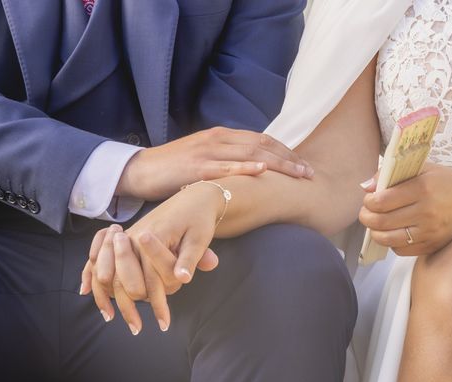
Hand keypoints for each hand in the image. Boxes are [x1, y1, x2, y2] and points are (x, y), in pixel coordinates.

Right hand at [81, 182, 223, 333]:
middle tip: (136, 329)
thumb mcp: (200, 238)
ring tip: (110, 318)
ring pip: (106, 269)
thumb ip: (191, 259)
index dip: (159, 303)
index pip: (152, 277)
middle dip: (128, 305)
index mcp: (153, 236)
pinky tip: (85, 291)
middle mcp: (133, 236)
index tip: (164, 324)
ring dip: (105, 295)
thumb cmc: (198, 220)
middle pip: (124, 278)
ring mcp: (125, 237)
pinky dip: (90, 273)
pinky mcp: (123, 238)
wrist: (192, 199)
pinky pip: (98, 257)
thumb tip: (182, 279)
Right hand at [116, 127, 312, 200]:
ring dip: (279, 163)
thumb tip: (248, 172)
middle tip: (310, 172)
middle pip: (262, 144)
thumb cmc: (172, 169)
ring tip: (300, 174)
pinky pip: (225, 167)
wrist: (140, 170)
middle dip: (290, 158)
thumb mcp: (203, 159)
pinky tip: (263, 170)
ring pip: (251, 153)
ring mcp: (208, 152)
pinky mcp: (196, 167)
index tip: (303, 164)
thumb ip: (225, 161)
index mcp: (221, 136)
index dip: (285, 151)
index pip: (261, 139)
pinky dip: (246, 167)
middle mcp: (218, 139)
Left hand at [358, 163, 451, 255]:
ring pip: (387, 239)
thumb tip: (365, 187)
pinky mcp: (433, 245)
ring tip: (375, 223)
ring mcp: (431, 231)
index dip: (368, 201)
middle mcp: (427, 211)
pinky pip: (401, 250)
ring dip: (375, 232)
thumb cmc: (446, 182)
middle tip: (366, 212)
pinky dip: (391, 243)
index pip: (381, 201)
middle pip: (381, 221)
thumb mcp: (422, 169)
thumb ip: (391, 174)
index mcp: (423, 188)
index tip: (369, 199)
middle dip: (366, 217)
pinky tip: (393, 232)